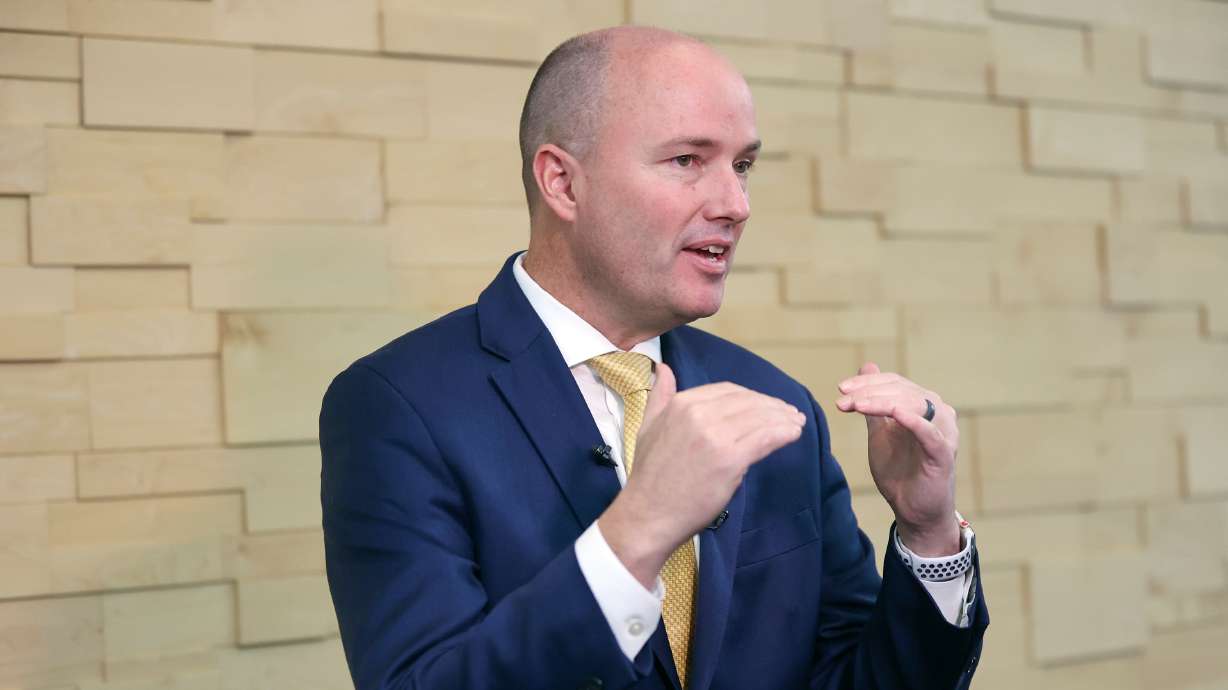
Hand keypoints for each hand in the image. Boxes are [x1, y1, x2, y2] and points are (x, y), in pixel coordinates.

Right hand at [599, 363, 806, 587]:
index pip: (728, 390)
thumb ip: (660, 396)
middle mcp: (699, 414)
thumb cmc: (650, 476)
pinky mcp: (730, 459)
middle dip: (772, 406)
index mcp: (682, 404)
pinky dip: (784, 433)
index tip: (766, 404)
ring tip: (796, 423)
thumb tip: (664, 368)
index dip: (752, 396)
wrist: (649, 514)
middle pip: (748, 402)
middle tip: (790, 414)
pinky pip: (766, 438)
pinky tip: (793, 434)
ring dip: (783, 418)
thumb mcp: (647, 426)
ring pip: (760, 418)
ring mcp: (716, 436)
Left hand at [836, 363, 959, 556]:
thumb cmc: (899, 470)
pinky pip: (930, 433)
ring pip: (914, 404)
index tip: (841, 389)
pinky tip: (895, 413)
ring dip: (882, 402)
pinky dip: (914, 421)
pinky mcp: (943, 453)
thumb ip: (873, 402)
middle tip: (842, 399)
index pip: (894, 383)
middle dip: (869, 392)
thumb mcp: (880, 431)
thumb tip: (867, 366)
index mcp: (922, 404)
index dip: (867, 382)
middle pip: (902, 390)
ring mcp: (943, 432)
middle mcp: (937, 412)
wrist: (913, 509)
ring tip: (857, 405)